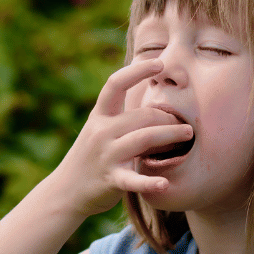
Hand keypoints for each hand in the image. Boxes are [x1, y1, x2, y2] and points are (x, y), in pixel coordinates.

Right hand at [47, 59, 192, 217]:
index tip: (160, 63)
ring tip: (188, 135)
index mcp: (99, 116)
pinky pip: (133, 180)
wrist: (65, 191)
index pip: (116, 84)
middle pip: (142, 115)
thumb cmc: (91, 155)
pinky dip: (149, 183)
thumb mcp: (99, 128)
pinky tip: (164, 185)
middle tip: (185, 124)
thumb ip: (120, 115)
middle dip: (168, 117)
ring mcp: (106, 155)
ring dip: (170, 135)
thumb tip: (147, 90)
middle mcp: (101, 131)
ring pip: (144, 138)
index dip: (137, 70)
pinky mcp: (111, 180)